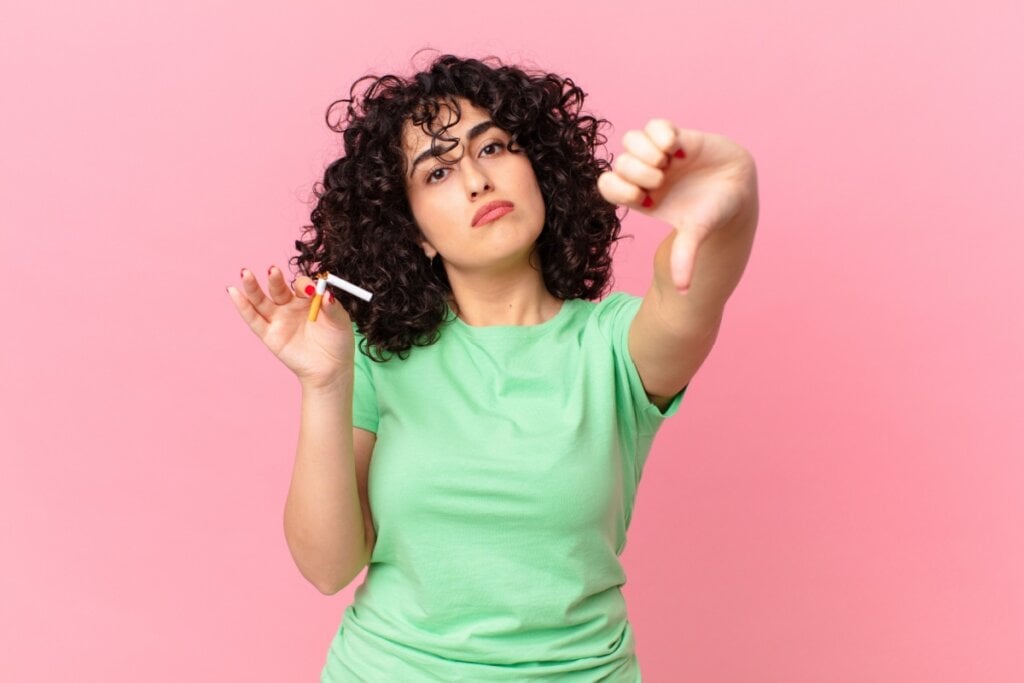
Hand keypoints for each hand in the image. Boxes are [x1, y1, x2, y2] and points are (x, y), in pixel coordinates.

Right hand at [226, 266, 354, 387]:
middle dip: (275, 279)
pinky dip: (243, 306)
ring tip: (246, 274)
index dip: (304, 285)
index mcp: (308, 300)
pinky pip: (254, 319)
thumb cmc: (337, 342)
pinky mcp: (269, 335)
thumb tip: (326, 293)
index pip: (302, 285)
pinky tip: (234, 293)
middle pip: (278, 289)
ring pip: (261, 300)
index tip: (310, 290)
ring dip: (253, 287)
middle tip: (273, 271)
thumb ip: (333, 307)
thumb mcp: (340, 322)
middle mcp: (290, 306)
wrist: (331, 369)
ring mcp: (278, 320)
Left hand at [598, 120, 755, 291]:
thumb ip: (684, 256)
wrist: (737, 190)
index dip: (617, 188)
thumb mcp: (696, 233)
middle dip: (636, 170)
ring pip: (630, 140)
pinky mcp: (676, 136)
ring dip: (645, 150)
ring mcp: (659, 154)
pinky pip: (655, 125)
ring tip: (668, 160)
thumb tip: (683, 290)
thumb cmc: (712, 214)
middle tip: (660, 179)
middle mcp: (646, 174)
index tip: (642, 196)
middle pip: (619, 162)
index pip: (607, 186)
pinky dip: (661, 133)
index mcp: (641, 197)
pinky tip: (677, 147)